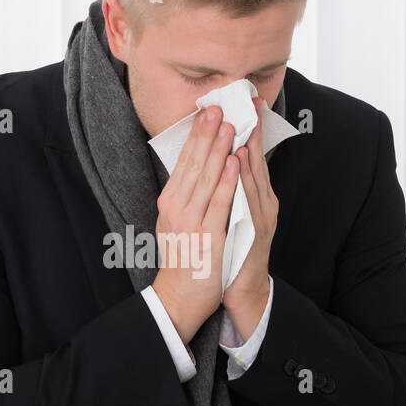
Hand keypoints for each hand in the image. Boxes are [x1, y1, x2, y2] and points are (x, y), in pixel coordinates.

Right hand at [151, 105, 238, 344]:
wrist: (180, 297)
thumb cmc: (183, 259)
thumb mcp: (175, 222)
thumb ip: (185, 196)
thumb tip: (198, 166)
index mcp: (170, 202)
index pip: (184, 162)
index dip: (197, 136)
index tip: (207, 113)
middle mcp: (176, 209)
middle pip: (194, 164)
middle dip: (207, 134)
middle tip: (219, 108)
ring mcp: (191, 223)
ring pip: (207, 179)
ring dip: (220, 150)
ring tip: (230, 126)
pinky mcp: (207, 237)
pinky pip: (220, 203)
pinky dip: (228, 180)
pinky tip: (235, 161)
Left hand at [222, 96, 276, 336]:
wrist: (240, 290)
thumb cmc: (230, 252)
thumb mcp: (231, 216)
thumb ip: (229, 191)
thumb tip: (217, 163)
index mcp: (257, 198)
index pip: (252, 159)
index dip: (250, 131)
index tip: (245, 105)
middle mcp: (264, 204)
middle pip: (257, 162)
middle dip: (251, 132)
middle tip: (245, 103)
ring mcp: (262, 217)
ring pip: (254, 177)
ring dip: (247, 148)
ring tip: (241, 123)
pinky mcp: (256, 231)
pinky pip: (247, 199)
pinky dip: (243, 177)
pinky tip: (240, 160)